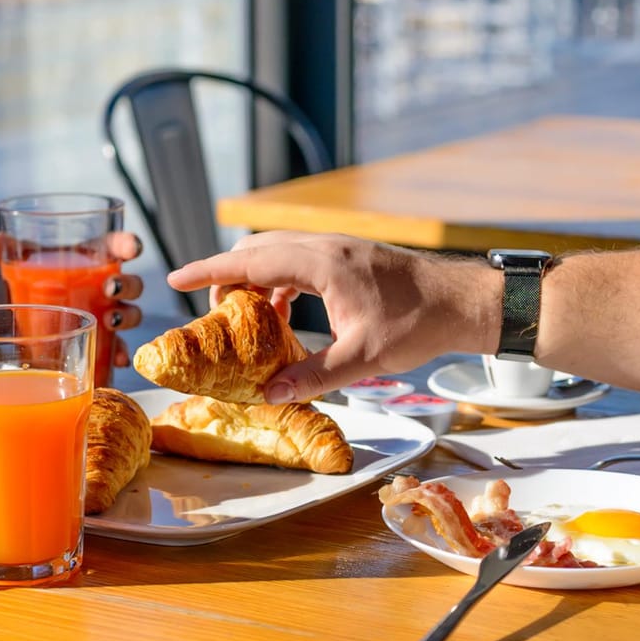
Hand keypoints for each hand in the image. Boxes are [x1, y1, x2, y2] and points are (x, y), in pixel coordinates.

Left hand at [0, 231, 144, 366]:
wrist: (22, 303)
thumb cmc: (30, 270)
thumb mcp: (16, 255)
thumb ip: (0, 246)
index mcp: (92, 255)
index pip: (117, 245)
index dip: (128, 244)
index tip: (131, 249)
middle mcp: (104, 284)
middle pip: (130, 283)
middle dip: (128, 285)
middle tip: (111, 288)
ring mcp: (103, 313)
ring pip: (130, 314)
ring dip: (128, 317)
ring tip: (112, 321)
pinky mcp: (96, 339)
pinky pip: (115, 347)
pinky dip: (118, 353)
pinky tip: (116, 361)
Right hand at [166, 231, 493, 402]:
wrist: (464, 302)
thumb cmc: (418, 324)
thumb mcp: (363, 357)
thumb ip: (313, 376)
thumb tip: (268, 395)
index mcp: (323, 263)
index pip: (252, 260)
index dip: (209, 270)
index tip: (175, 277)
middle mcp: (325, 246)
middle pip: (258, 250)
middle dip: (228, 276)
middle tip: (213, 313)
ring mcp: (337, 248)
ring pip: (277, 252)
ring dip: (254, 279)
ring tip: (245, 319)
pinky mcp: (348, 256)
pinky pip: (297, 260)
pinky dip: (278, 282)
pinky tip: (284, 315)